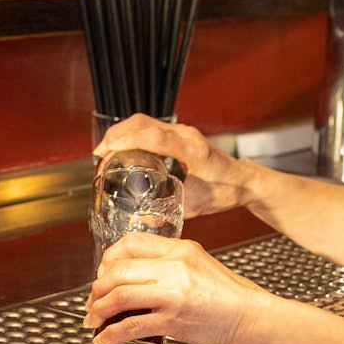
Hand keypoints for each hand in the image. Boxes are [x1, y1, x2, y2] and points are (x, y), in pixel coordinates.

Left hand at [84, 231, 274, 343]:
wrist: (250, 316)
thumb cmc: (227, 293)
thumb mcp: (197, 262)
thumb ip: (168, 261)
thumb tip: (134, 270)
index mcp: (179, 249)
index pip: (130, 243)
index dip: (108, 259)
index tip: (103, 273)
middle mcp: (174, 267)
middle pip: (118, 270)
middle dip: (97, 288)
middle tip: (93, 300)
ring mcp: (173, 294)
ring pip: (119, 295)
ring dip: (98, 310)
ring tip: (94, 319)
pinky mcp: (173, 321)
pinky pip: (132, 326)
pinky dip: (111, 334)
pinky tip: (105, 339)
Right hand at [94, 114, 255, 217]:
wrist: (243, 180)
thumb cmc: (225, 191)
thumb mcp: (196, 205)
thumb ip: (169, 212)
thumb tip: (142, 221)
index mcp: (192, 150)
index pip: (154, 137)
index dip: (127, 141)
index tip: (107, 151)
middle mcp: (185, 134)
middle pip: (143, 123)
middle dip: (116, 134)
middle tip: (99, 154)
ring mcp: (182, 131)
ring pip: (144, 121)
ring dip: (122, 132)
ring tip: (105, 150)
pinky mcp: (179, 133)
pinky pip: (150, 126)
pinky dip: (132, 133)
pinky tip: (122, 147)